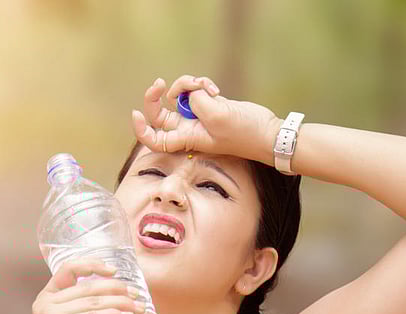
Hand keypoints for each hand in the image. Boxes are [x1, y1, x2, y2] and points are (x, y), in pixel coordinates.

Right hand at [28, 257, 144, 313]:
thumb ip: (81, 308)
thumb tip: (118, 297)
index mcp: (46, 297)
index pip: (68, 269)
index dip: (92, 265)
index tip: (114, 270)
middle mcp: (45, 303)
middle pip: (88, 288)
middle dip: (116, 289)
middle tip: (136, 295)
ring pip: (94, 303)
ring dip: (120, 304)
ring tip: (137, 309)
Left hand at [131, 74, 282, 165]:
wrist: (268, 133)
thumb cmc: (244, 133)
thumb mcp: (216, 116)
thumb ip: (196, 102)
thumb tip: (188, 93)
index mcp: (186, 139)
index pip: (154, 139)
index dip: (141, 129)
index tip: (137, 114)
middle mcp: (188, 129)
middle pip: (160, 113)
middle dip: (158, 96)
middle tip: (160, 83)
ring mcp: (198, 117)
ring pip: (179, 96)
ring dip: (188, 85)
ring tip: (205, 86)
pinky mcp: (208, 106)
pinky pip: (194, 91)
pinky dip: (200, 85)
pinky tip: (214, 89)